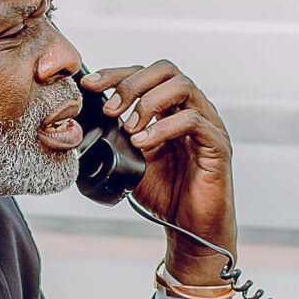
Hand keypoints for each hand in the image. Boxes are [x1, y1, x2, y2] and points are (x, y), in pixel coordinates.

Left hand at [80, 62, 235, 284]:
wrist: (189, 229)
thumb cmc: (164, 194)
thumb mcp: (129, 160)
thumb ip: (114, 138)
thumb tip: (81, 125)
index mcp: (169, 109)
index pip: (145, 75)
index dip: (116, 74)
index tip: (90, 85)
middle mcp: (190, 109)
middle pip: (165, 70)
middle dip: (132, 83)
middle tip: (110, 108)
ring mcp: (207, 124)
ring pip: (183, 86)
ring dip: (148, 102)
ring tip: (128, 127)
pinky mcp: (217, 144)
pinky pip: (194, 121)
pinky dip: (163, 127)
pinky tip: (143, 143)